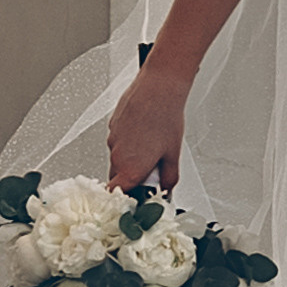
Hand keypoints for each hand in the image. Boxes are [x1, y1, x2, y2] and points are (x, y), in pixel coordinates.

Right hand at [106, 54, 188, 195]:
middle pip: (117, 177)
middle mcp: (117, 155)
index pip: (116, 194)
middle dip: (131, 177)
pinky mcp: (113, 124)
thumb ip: (168, 177)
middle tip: (149, 169)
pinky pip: (117, 140)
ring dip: (130, 157)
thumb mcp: (173, 154)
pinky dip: (128, 140)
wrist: (159, 87)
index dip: (123, 199)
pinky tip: (144, 131)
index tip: (133, 198)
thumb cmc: (165, 116)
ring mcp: (113, 139)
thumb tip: (166, 188)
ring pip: (118, 157)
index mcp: (130, 168)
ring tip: (150, 144)